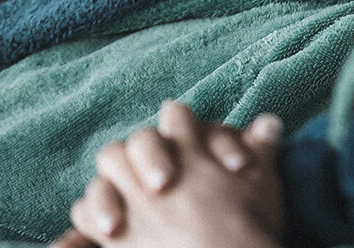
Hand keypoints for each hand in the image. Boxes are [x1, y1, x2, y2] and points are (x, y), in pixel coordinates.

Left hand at [52, 100, 285, 247]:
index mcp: (190, 151)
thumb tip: (269, 122)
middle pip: (130, 145)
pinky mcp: (116, 236)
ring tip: (121, 198)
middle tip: (154, 174)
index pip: (176, 116)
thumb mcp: (265, 181)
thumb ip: (263, 147)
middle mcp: (154, 173)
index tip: (179, 130)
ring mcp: (132, 204)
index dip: (178, 122)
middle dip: (138, 154)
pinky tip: (99, 227)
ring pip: (102, 180)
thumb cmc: (250, 226)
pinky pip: (85, 218)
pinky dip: (89, 221)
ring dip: (108, 186)